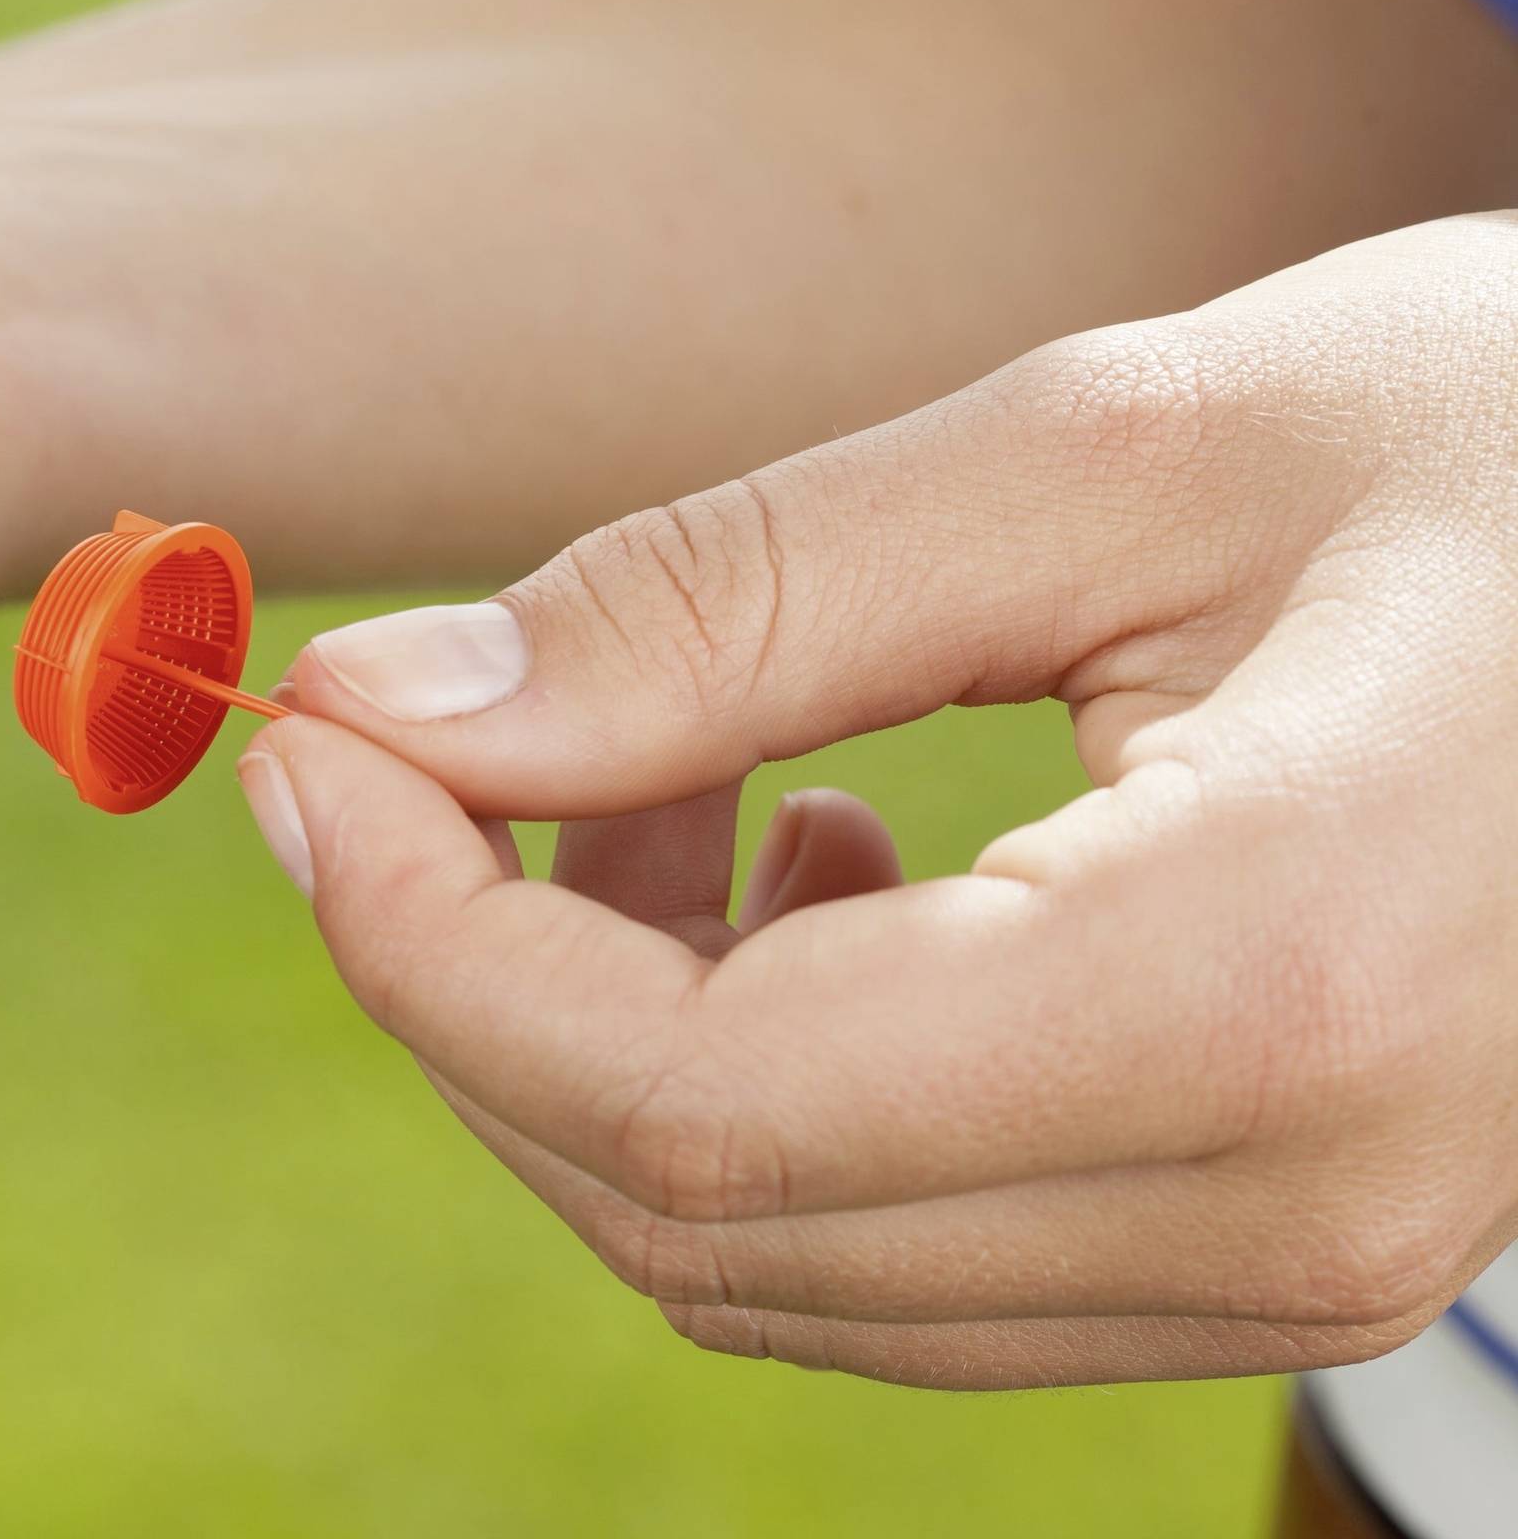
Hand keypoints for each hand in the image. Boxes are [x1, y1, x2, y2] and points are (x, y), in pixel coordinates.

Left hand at [239, 213, 1517, 1388]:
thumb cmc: (1506, 446)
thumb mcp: (1105, 448)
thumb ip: (722, 598)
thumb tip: (394, 711)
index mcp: (1260, 986)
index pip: (688, 1100)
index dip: (426, 941)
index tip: (313, 749)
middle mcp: (1292, 1204)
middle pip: (694, 1209)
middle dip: (478, 984)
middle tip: (425, 735)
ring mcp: (1302, 1264)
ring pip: (774, 1254)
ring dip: (609, 1026)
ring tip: (666, 762)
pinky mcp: (1284, 1246)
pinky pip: (900, 1242)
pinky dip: (756, 1076)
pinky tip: (813, 851)